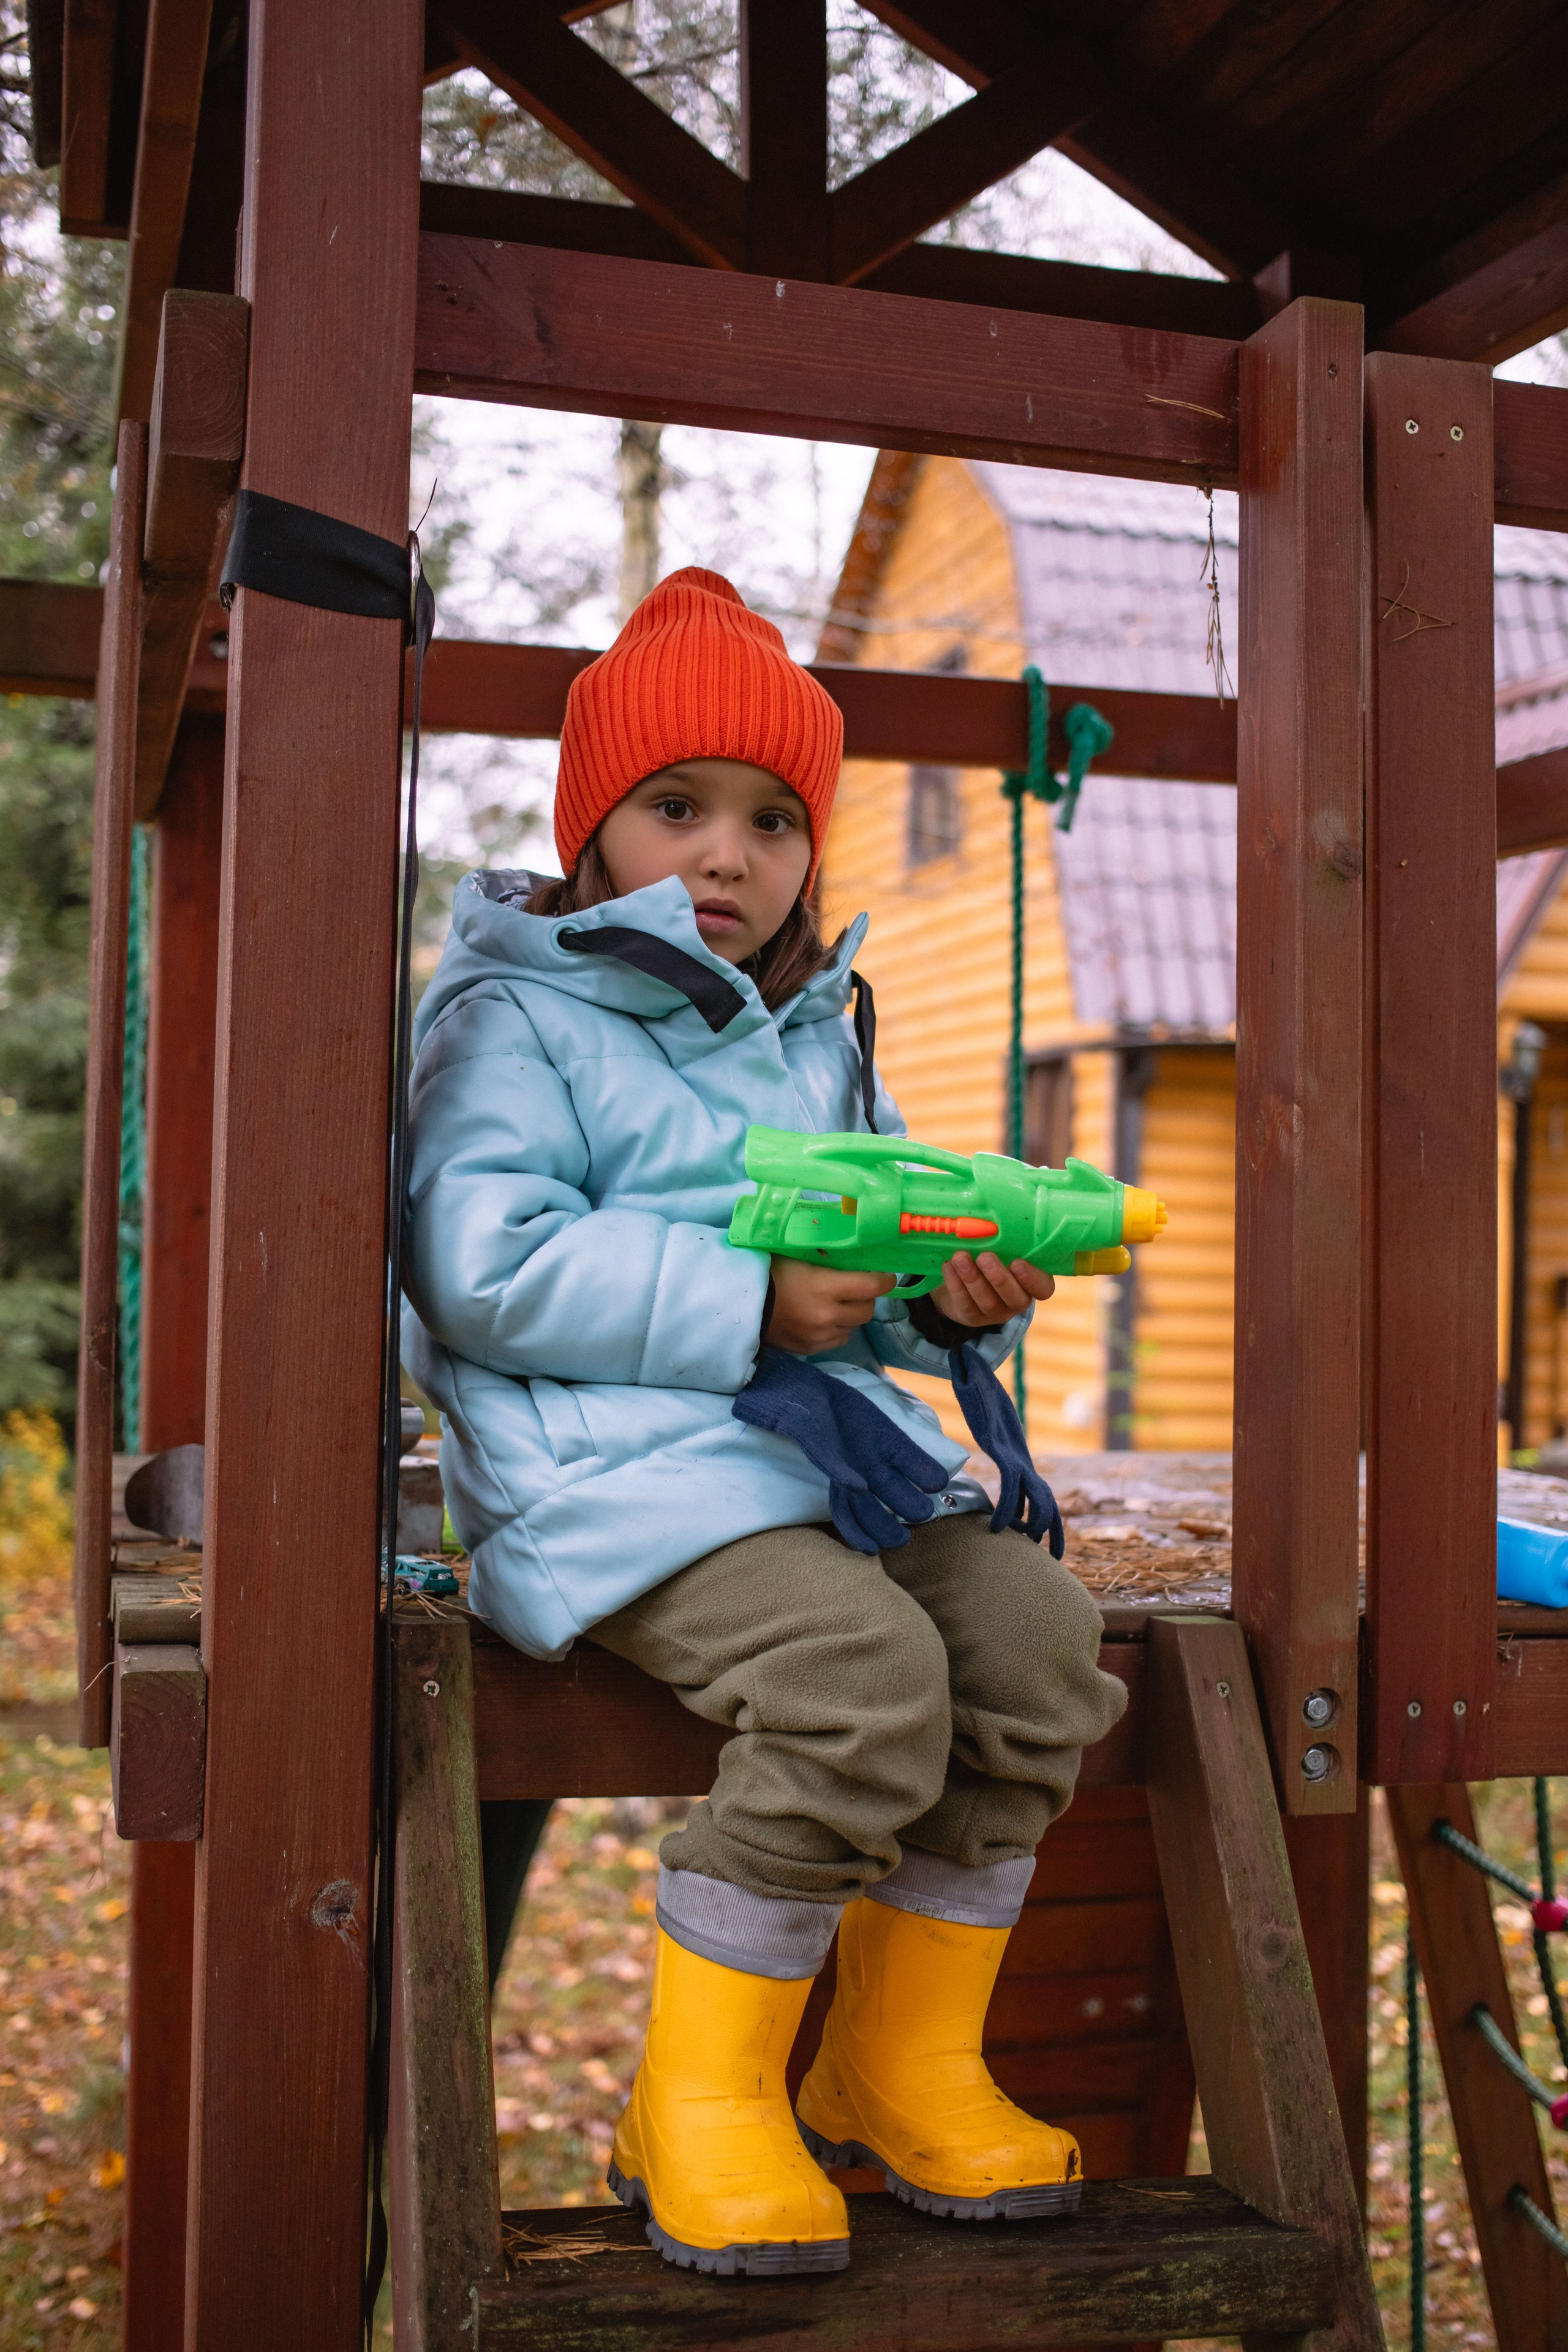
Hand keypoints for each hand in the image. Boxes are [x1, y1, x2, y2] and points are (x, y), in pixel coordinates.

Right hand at [765, 1258, 894, 1354]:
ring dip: (851, 1314)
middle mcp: (827, 1315)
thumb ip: (827, 1259)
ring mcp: (820, 1336)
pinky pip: (838, 1339)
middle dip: (866, 1297)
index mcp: (825, 1288)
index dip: (884, 1280)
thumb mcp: (799, 1257)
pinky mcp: (812, 1349)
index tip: (885, 1276)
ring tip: (838, 1303)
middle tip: (858, 1287)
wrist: (741, 1306)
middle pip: (867, 1309)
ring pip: (854, 1326)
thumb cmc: (770, 1273)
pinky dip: (837, 1329)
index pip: (872, 1286)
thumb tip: (854, 1257)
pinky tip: (825, 1319)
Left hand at [930, 1252, 1054, 1327]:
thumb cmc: (991, 1258)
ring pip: (987, 1301)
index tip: (1017, 1262)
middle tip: (985, 1257)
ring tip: (960, 1257)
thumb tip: (994, 1222)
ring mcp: (996, 1313)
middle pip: (1014, 1297)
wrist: (963, 1282)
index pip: (1043, 1287)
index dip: (1033, 1278)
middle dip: (999, 1277)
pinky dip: (955, 1284)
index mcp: (1032, 1283)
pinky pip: (965, 1304)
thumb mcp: (1002, 1250)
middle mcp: (1018, 1301)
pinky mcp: (973, 1318)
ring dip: (972, 1278)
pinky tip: (949, 1267)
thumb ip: (1006, 1243)